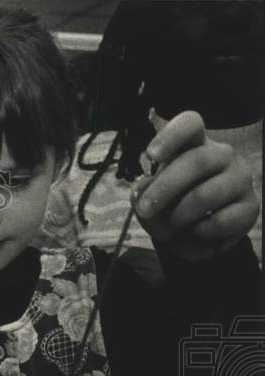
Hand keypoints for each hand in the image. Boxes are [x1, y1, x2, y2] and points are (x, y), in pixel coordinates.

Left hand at [133, 110, 258, 260]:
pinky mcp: (250, 207)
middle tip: (145, 209)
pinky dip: (196, 234)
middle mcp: (222, 155)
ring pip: (206, 195)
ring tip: (166, 231)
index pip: (190, 124)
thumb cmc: (171, 204)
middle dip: (164, 188)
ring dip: (177, 217)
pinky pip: (219, 222)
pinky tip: (189, 235)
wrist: (198, 234)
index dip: (170, 136)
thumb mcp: (150, 196)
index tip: (151, 155)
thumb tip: (142, 192)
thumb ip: (143, 190)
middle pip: (196, 161)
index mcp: (195, 144)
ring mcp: (240, 179)